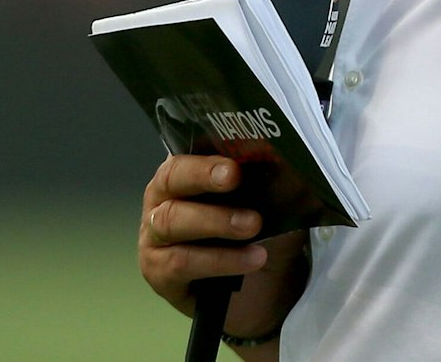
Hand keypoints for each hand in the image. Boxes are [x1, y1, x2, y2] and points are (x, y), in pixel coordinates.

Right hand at [140, 155, 269, 314]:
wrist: (264, 290)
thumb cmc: (262, 235)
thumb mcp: (273, 205)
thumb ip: (270, 183)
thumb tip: (286, 164)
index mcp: (188, 172)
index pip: (187, 149)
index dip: (206, 152)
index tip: (233, 159)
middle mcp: (162, 198)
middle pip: (171, 179)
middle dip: (203, 176)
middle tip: (234, 177)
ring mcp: (154, 236)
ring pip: (172, 220)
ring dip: (215, 221)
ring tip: (253, 225)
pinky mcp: (158, 273)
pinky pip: (182, 262)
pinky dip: (219, 260)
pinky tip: (252, 258)